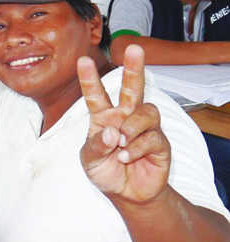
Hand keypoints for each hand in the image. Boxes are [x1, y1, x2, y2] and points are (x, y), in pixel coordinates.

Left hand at [77, 44, 170, 203]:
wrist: (126, 194)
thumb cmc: (105, 170)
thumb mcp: (90, 160)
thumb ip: (96, 146)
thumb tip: (111, 132)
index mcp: (104, 118)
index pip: (96, 95)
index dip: (89, 79)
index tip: (82, 60)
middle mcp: (126, 117)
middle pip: (133, 88)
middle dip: (134, 68)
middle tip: (134, 48)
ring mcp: (144, 128)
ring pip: (146, 112)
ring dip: (132, 127)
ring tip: (121, 143)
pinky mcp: (160, 143)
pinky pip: (152, 138)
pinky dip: (137, 148)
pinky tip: (127, 157)